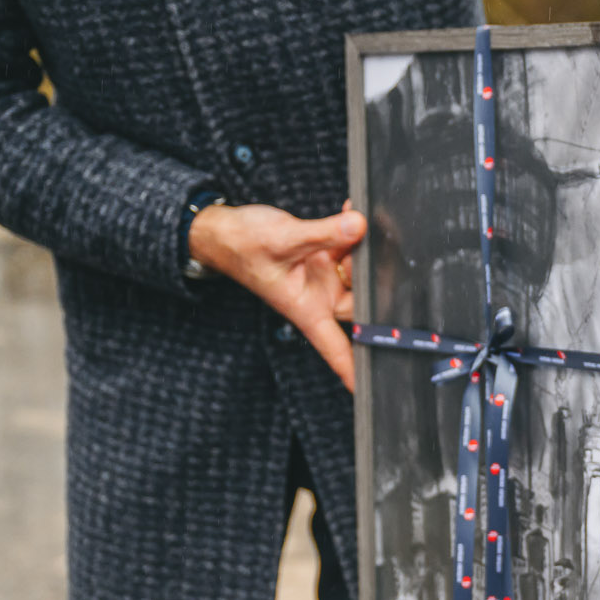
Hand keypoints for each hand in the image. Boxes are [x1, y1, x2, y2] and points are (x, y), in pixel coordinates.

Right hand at [190, 202, 364, 389]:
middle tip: (371, 248)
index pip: (336, 349)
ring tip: (356, 224)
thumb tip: (358, 225)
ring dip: (362, 248)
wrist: (222, 229)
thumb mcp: (283, 239)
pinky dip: (351, 230)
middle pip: (362, 302)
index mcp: (307, 310)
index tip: (376, 386)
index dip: (356, 370)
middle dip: (370, 277)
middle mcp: (319, 297)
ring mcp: (323, 277)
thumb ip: (323, 233)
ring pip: (358, 271)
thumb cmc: (240, 246)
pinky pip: (348, 246)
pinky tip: (350, 213)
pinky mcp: (323, 255)